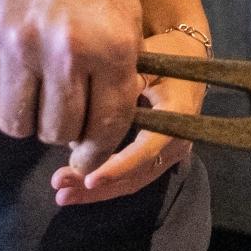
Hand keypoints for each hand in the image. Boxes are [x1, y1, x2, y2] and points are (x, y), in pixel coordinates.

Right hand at [0, 0, 143, 148]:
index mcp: (111, 48)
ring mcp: (14, 40)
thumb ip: (116, 80)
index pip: (103, 128)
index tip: (86, 154)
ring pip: (13, 121)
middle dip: (58, 130)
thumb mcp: (126, 24)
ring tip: (26, 104)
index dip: (95, 149)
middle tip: (56, 113)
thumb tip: (93, 144)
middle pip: (55, 130)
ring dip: (20, 122)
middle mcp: (63, 49)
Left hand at [52, 71, 202, 206]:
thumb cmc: (165, 56)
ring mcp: (169, 155)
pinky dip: (106, 183)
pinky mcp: (158, 158)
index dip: (118, 167)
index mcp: (178, 119)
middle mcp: (177, 144)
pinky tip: (77, 187)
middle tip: (62, 190)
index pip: (147, 150)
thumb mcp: (146, 63)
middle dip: (97, 187)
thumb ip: (122, 89)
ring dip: (97, 191)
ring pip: (132, 182)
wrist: (188, 59)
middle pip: (136, 175)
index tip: (89, 177)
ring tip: (63, 194)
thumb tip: (88, 120)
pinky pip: (132, 177)